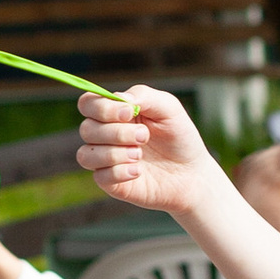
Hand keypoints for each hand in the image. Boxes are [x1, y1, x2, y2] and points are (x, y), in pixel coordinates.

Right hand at [76, 84, 205, 215]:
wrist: (192, 172)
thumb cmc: (179, 136)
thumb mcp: (168, 108)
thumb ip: (143, 95)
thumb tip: (118, 99)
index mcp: (114, 113)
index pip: (88, 104)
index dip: (102, 107)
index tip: (129, 112)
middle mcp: (105, 135)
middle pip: (86, 129)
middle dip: (116, 132)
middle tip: (145, 136)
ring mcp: (106, 160)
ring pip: (86, 155)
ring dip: (114, 153)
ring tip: (140, 154)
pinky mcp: (111, 183)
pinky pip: (100, 177)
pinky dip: (119, 172)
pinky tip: (138, 171)